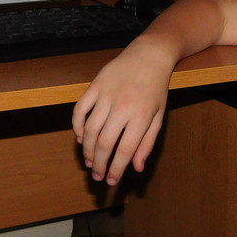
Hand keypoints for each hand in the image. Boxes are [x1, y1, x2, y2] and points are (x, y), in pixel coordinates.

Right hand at [72, 41, 175, 184]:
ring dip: (86, 149)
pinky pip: (79, 110)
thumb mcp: (159, 116)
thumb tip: (136, 167)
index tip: (111, 180)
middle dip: (98, 163)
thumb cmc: (156, 88)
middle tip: (96, 175)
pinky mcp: (95, 86)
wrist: (149, 55)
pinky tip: (79, 137)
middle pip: (104, 143)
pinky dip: (76, 126)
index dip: (116, 169)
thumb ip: (147, 142)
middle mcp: (122, 107)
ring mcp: (106, 95)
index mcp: (141, 116)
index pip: (124, 150)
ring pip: (89, 130)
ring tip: (88, 160)